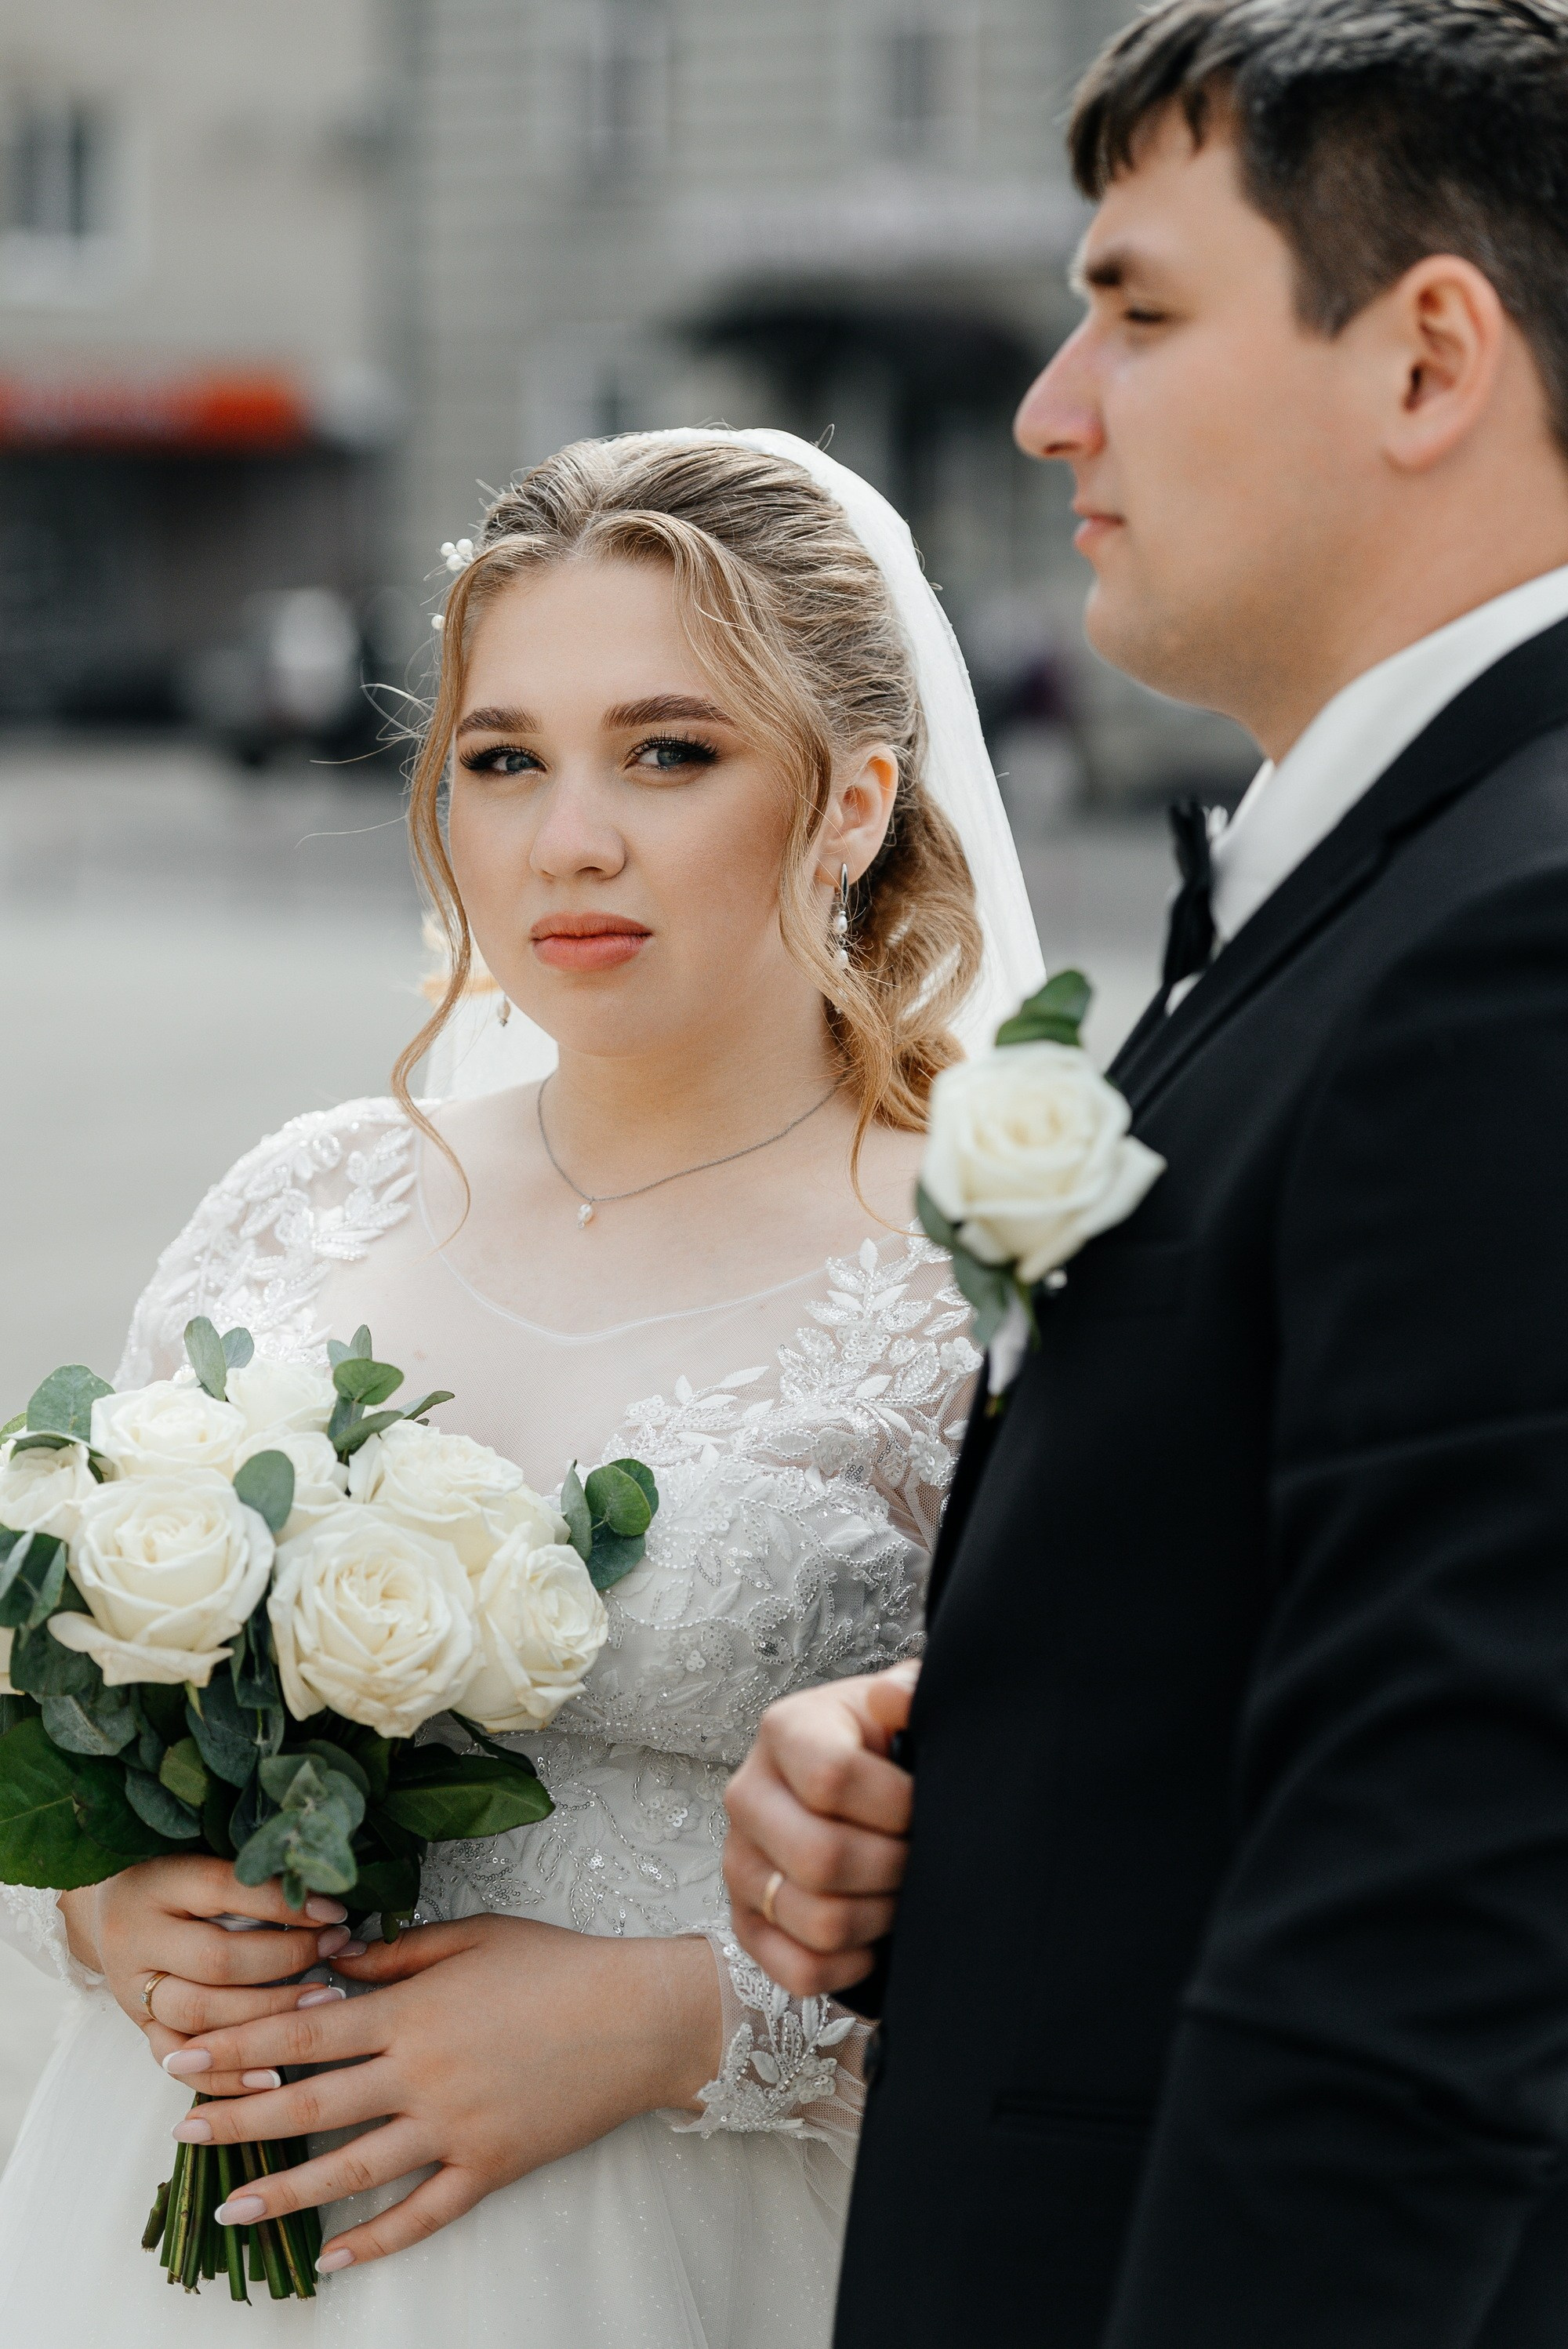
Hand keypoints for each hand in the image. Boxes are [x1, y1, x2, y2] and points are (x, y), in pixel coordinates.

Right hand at [58, 1858, 359, 2093]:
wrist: (109, 1909)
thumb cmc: (174, 1878)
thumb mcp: (202, 1858)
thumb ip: (253, 1877)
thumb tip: (325, 1898)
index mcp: (159, 1883)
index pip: (226, 1890)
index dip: (284, 1903)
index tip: (335, 1912)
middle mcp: (139, 1939)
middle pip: (216, 1960)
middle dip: (286, 1961)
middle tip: (338, 1953)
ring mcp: (133, 1991)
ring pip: (200, 2015)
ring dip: (268, 2016)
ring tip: (323, 2004)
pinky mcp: (139, 2029)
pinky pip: (179, 2062)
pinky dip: (227, 2075)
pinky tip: (274, 2077)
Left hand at [164, 1914, 722, 2271]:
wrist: (641, 2016)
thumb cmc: (560, 1964)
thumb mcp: (476, 1935)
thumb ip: (400, 1950)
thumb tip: (333, 1957)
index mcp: (415, 2010)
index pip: (305, 2029)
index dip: (238, 2041)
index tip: (181, 2051)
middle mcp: (422, 2073)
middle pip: (312, 2099)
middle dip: (239, 2114)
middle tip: (181, 2130)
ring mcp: (454, 2127)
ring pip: (353, 2167)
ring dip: (285, 2188)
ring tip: (230, 2206)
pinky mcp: (490, 2167)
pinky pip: (423, 2213)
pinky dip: (375, 2240)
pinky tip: (331, 2257)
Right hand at [723, 1660, 916, 1996]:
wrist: (856, 1786)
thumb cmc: (885, 1746)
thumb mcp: (903, 1706)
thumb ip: (911, 1692)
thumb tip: (892, 1699)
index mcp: (785, 1730)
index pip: (831, 1777)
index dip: (895, 1804)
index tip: (921, 1805)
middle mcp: (747, 1795)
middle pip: (820, 1857)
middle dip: (892, 1868)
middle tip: (918, 1857)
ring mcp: (738, 1863)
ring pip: (815, 1921)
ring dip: (879, 1917)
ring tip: (900, 1892)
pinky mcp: (744, 1921)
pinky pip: (798, 1970)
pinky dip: (848, 1965)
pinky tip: (873, 1937)